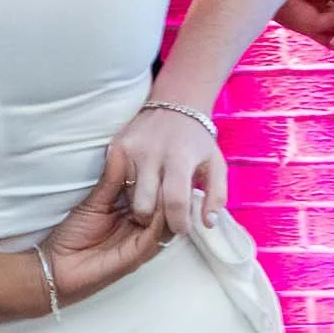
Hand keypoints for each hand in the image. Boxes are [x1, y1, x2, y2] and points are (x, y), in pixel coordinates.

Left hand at [38, 150, 169, 306]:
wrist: (55, 265)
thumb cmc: (72, 235)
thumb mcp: (95, 200)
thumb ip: (112, 179)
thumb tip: (121, 149)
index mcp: (136, 215)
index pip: (159, 196)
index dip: (167, 179)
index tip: (170, 157)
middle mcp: (144, 230)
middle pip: (169, 209)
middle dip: (175, 190)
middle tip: (180, 169)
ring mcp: (142, 244)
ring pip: (168, 223)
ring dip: (172, 205)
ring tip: (176, 183)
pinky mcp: (136, 255)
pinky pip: (155, 237)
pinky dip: (161, 221)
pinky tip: (162, 204)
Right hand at [111, 104, 227, 237]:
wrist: (176, 103)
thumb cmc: (198, 141)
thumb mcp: (216, 165)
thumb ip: (217, 195)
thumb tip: (208, 224)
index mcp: (180, 158)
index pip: (174, 201)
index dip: (178, 222)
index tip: (182, 228)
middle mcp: (152, 153)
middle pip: (144, 206)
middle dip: (155, 221)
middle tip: (165, 219)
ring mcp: (130, 149)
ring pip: (128, 197)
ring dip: (142, 206)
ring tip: (156, 201)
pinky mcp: (116, 147)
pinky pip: (117, 183)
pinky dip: (130, 191)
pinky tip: (143, 187)